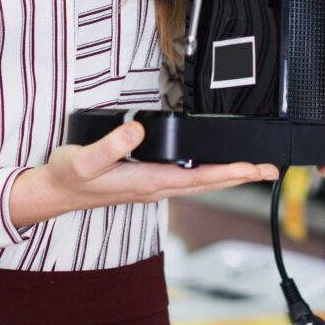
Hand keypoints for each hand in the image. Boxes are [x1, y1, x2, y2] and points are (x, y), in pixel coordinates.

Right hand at [9, 121, 277, 227]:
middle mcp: (155, 187)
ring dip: (227, 176)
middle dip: (240, 177)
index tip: (254, 168)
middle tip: (269, 169)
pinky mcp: (147, 182)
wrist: (54, 193)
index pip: (199, 178)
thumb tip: (139, 130)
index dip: (229, 172)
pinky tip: (212, 169)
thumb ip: (111, 145)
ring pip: (200, 184)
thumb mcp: (85, 160)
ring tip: (250, 169)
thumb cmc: (69, 177)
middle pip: (208, 184)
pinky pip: (187, 180)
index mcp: (148, 182)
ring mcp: (152, 187)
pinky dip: (207, 175)